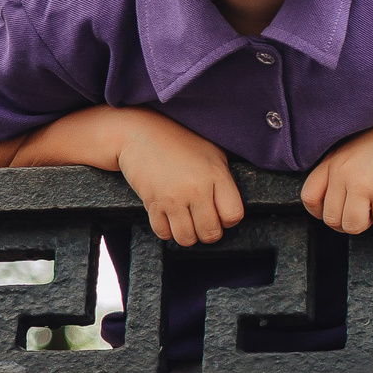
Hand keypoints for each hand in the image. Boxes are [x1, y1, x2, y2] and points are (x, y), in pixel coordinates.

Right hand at [113, 117, 245, 243]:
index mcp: (216, 176)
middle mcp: (196, 189)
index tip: (222, 215)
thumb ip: (224, 180)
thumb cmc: (179, 142)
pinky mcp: (152, 203)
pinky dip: (167, 232)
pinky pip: (163, 233)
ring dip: (189, 236)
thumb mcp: (212, 154)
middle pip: (211, 233)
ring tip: (188, 224)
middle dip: (209, 233)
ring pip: (187, 238)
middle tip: (204, 223)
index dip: (229, 220)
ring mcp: (173, 198)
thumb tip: (229, 206)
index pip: (233, 216)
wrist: (139, 133)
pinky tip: (170, 220)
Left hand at [303, 111, 372, 233]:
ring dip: (366, 223)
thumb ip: (340, 170)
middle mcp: (342, 173)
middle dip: (348, 222)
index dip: (322, 212)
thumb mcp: (354, 151)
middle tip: (363, 213)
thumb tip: (336, 201)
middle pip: (330, 218)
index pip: (309, 198)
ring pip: (352, 225)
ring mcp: (361, 182)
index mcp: (332, 162)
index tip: (338, 210)